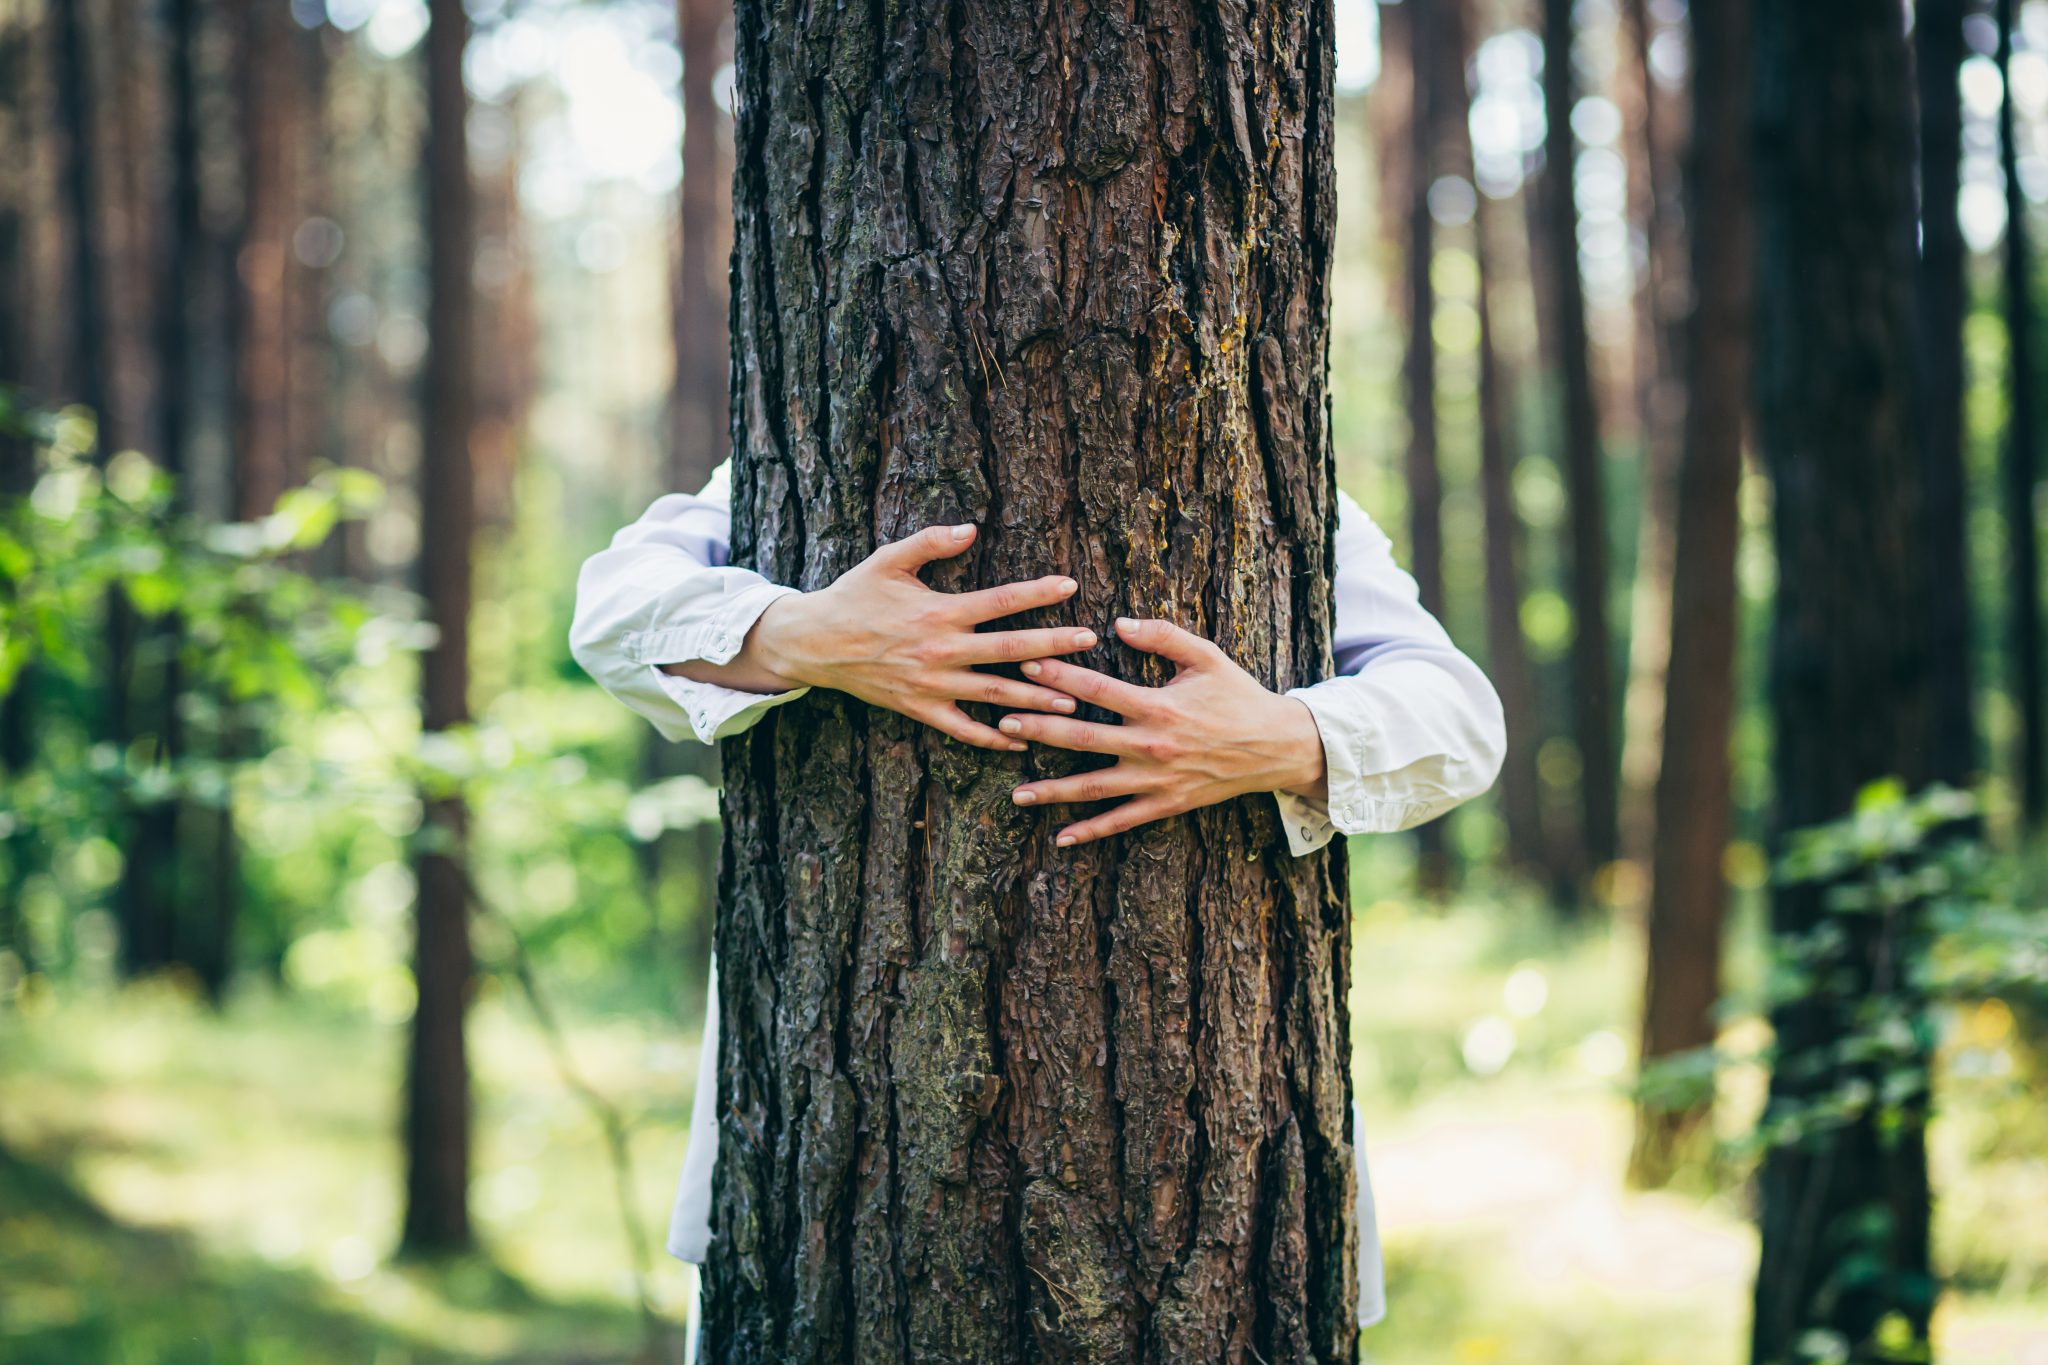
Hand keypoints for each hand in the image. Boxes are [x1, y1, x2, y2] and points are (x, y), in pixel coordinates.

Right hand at [670, 523, 1097, 749]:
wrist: (814, 643)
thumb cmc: (855, 595)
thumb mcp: (889, 559)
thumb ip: (931, 542)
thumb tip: (972, 529)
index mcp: (939, 611)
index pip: (999, 601)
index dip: (1036, 593)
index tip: (1070, 586)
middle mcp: (941, 650)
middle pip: (1009, 650)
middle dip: (1053, 646)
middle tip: (1090, 642)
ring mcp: (932, 684)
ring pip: (994, 694)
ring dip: (1035, 698)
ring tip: (1074, 700)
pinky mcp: (920, 709)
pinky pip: (962, 728)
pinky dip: (991, 738)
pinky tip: (1021, 742)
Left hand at [1000, 617, 1328, 845]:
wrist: (1276, 746)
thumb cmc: (1238, 696)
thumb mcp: (1206, 656)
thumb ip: (1163, 635)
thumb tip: (1118, 623)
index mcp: (1159, 705)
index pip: (1097, 690)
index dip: (1059, 677)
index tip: (1026, 666)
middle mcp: (1153, 745)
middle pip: (1084, 739)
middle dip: (1040, 731)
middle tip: (1004, 724)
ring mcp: (1157, 779)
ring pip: (1095, 787)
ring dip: (1053, 791)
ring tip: (1016, 793)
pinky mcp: (1166, 804)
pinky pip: (1123, 821)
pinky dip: (1091, 830)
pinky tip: (1060, 837)